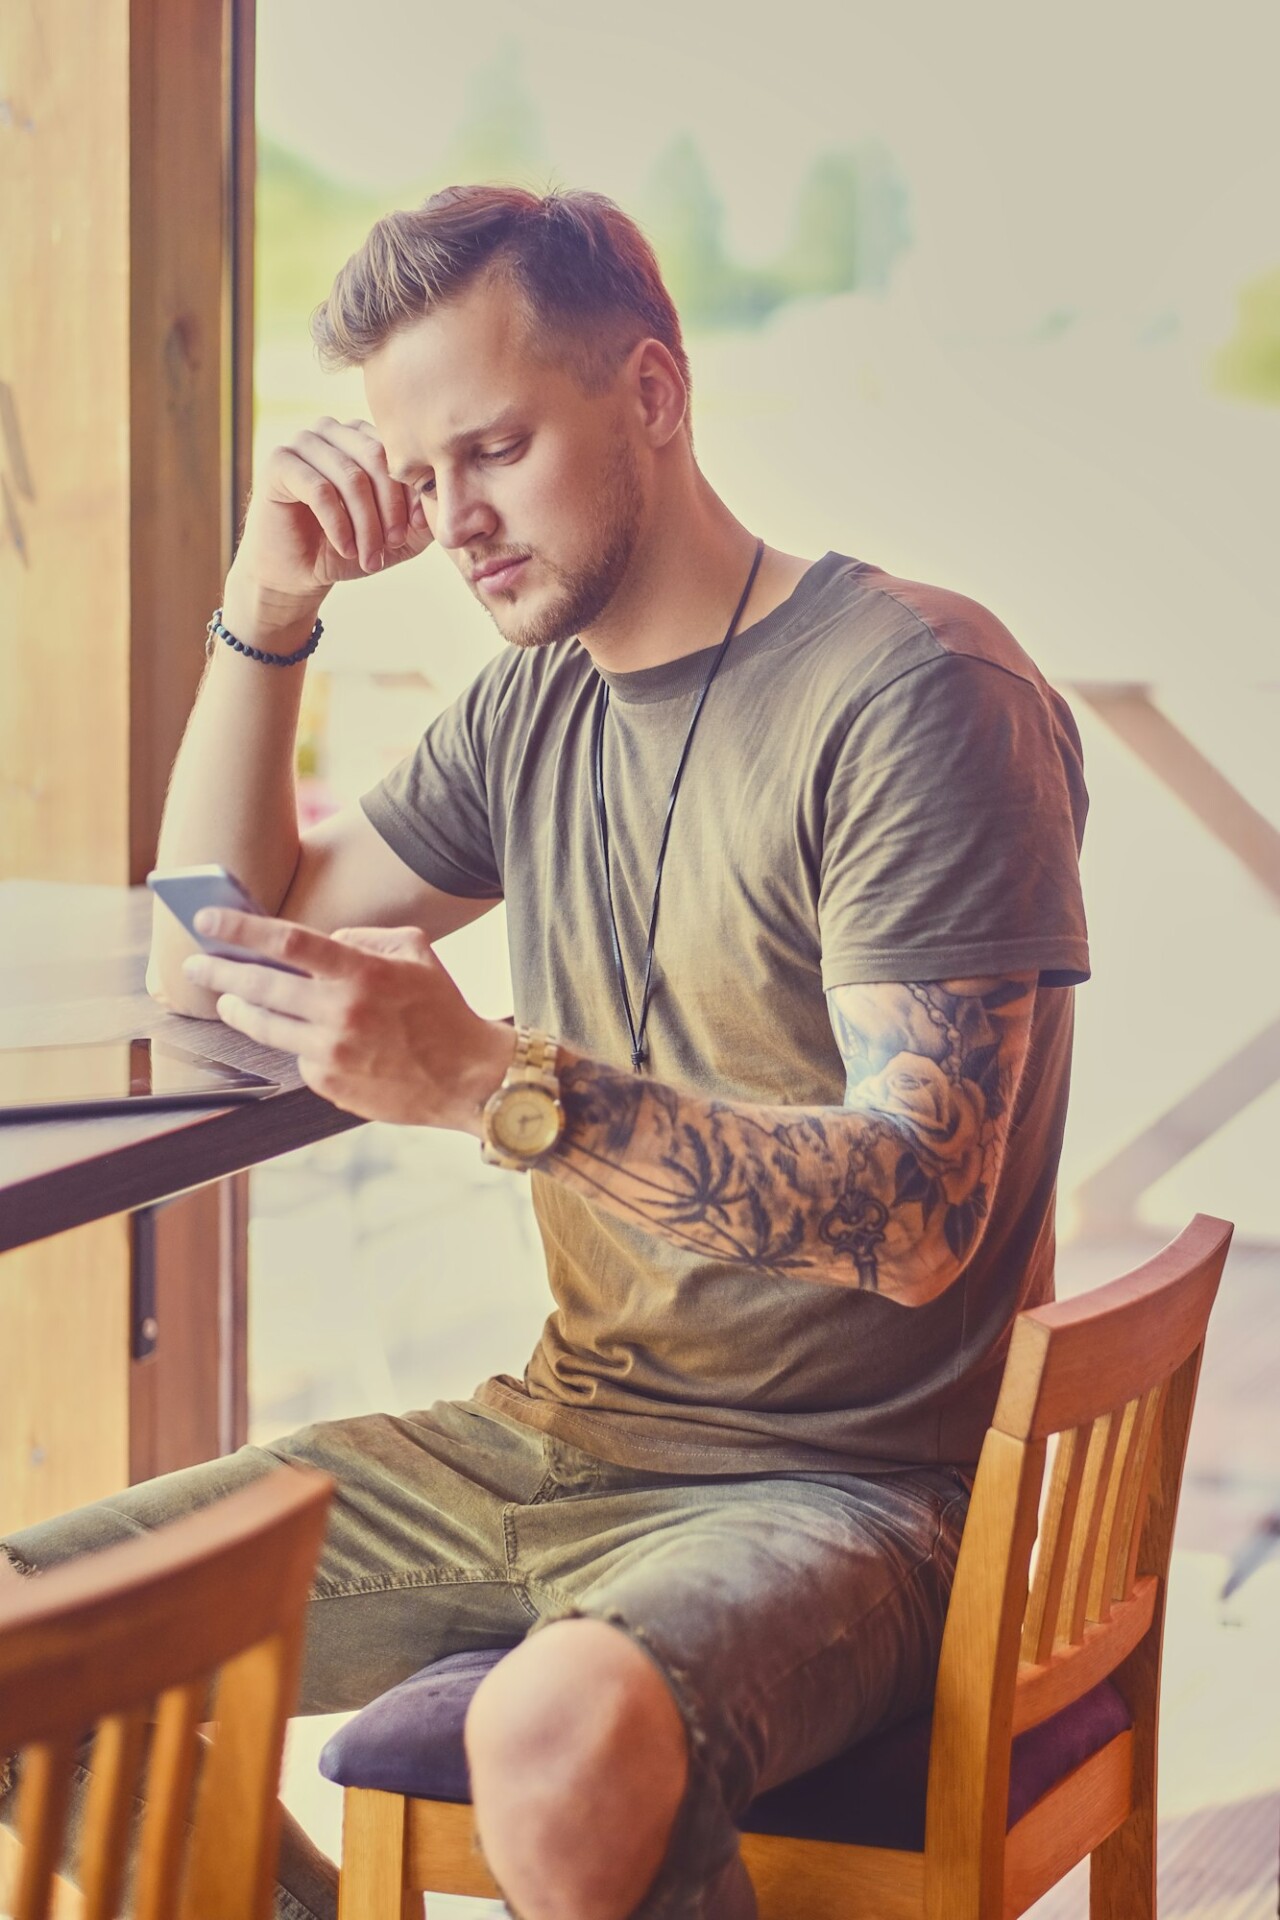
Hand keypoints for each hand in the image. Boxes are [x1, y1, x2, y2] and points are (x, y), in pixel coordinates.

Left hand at [180, 912, 512, 1132]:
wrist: (468, 1077)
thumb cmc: (443, 1010)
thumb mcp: (416, 952)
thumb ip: (365, 938)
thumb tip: (324, 940)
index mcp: (361, 973)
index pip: (286, 941)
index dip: (240, 929)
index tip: (207, 919)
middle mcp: (340, 1012)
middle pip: (260, 986)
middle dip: (219, 972)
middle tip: (195, 964)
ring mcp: (331, 1052)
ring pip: (264, 1026)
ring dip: (238, 1009)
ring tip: (226, 1000)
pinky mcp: (329, 1083)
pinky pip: (295, 1055)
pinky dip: (292, 1041)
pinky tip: (299, 1035)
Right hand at [228, 417, 434, 610]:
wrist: (298, 571)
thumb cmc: (349, 546)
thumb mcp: (397, 534)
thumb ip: (422, 515)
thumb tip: (441, 497)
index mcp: (362, 436)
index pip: (399, 452)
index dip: (413, 492)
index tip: (415, 530)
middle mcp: (332, 430)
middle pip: (377, 459)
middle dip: (391, 509)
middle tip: (393, 544)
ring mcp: (303, 442)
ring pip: (351, 477)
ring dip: (366, 525)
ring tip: (371, 558)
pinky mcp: (279, 462)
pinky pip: (320, 490)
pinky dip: (339, 526)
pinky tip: (346, 549)